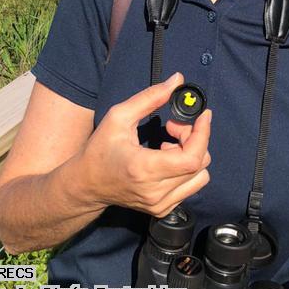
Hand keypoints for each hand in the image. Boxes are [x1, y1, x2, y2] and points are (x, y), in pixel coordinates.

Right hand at [79, 72, 211, 217]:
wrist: (86, 184)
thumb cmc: (100, 148)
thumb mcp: (119, 116)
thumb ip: (150, 97)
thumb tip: (178, 79)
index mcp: (144, 169)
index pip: (191, 158)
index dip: (203, 134)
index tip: (203, 115)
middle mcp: (155, 191)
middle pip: (199, 164)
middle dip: (194, 138)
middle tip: (174, 126)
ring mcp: (160, 204)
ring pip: (200, 176)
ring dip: (192, 154)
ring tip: (169, 145)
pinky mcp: (162, 209)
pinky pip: (191, 186)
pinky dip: (186, 168)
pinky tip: (167, 158)